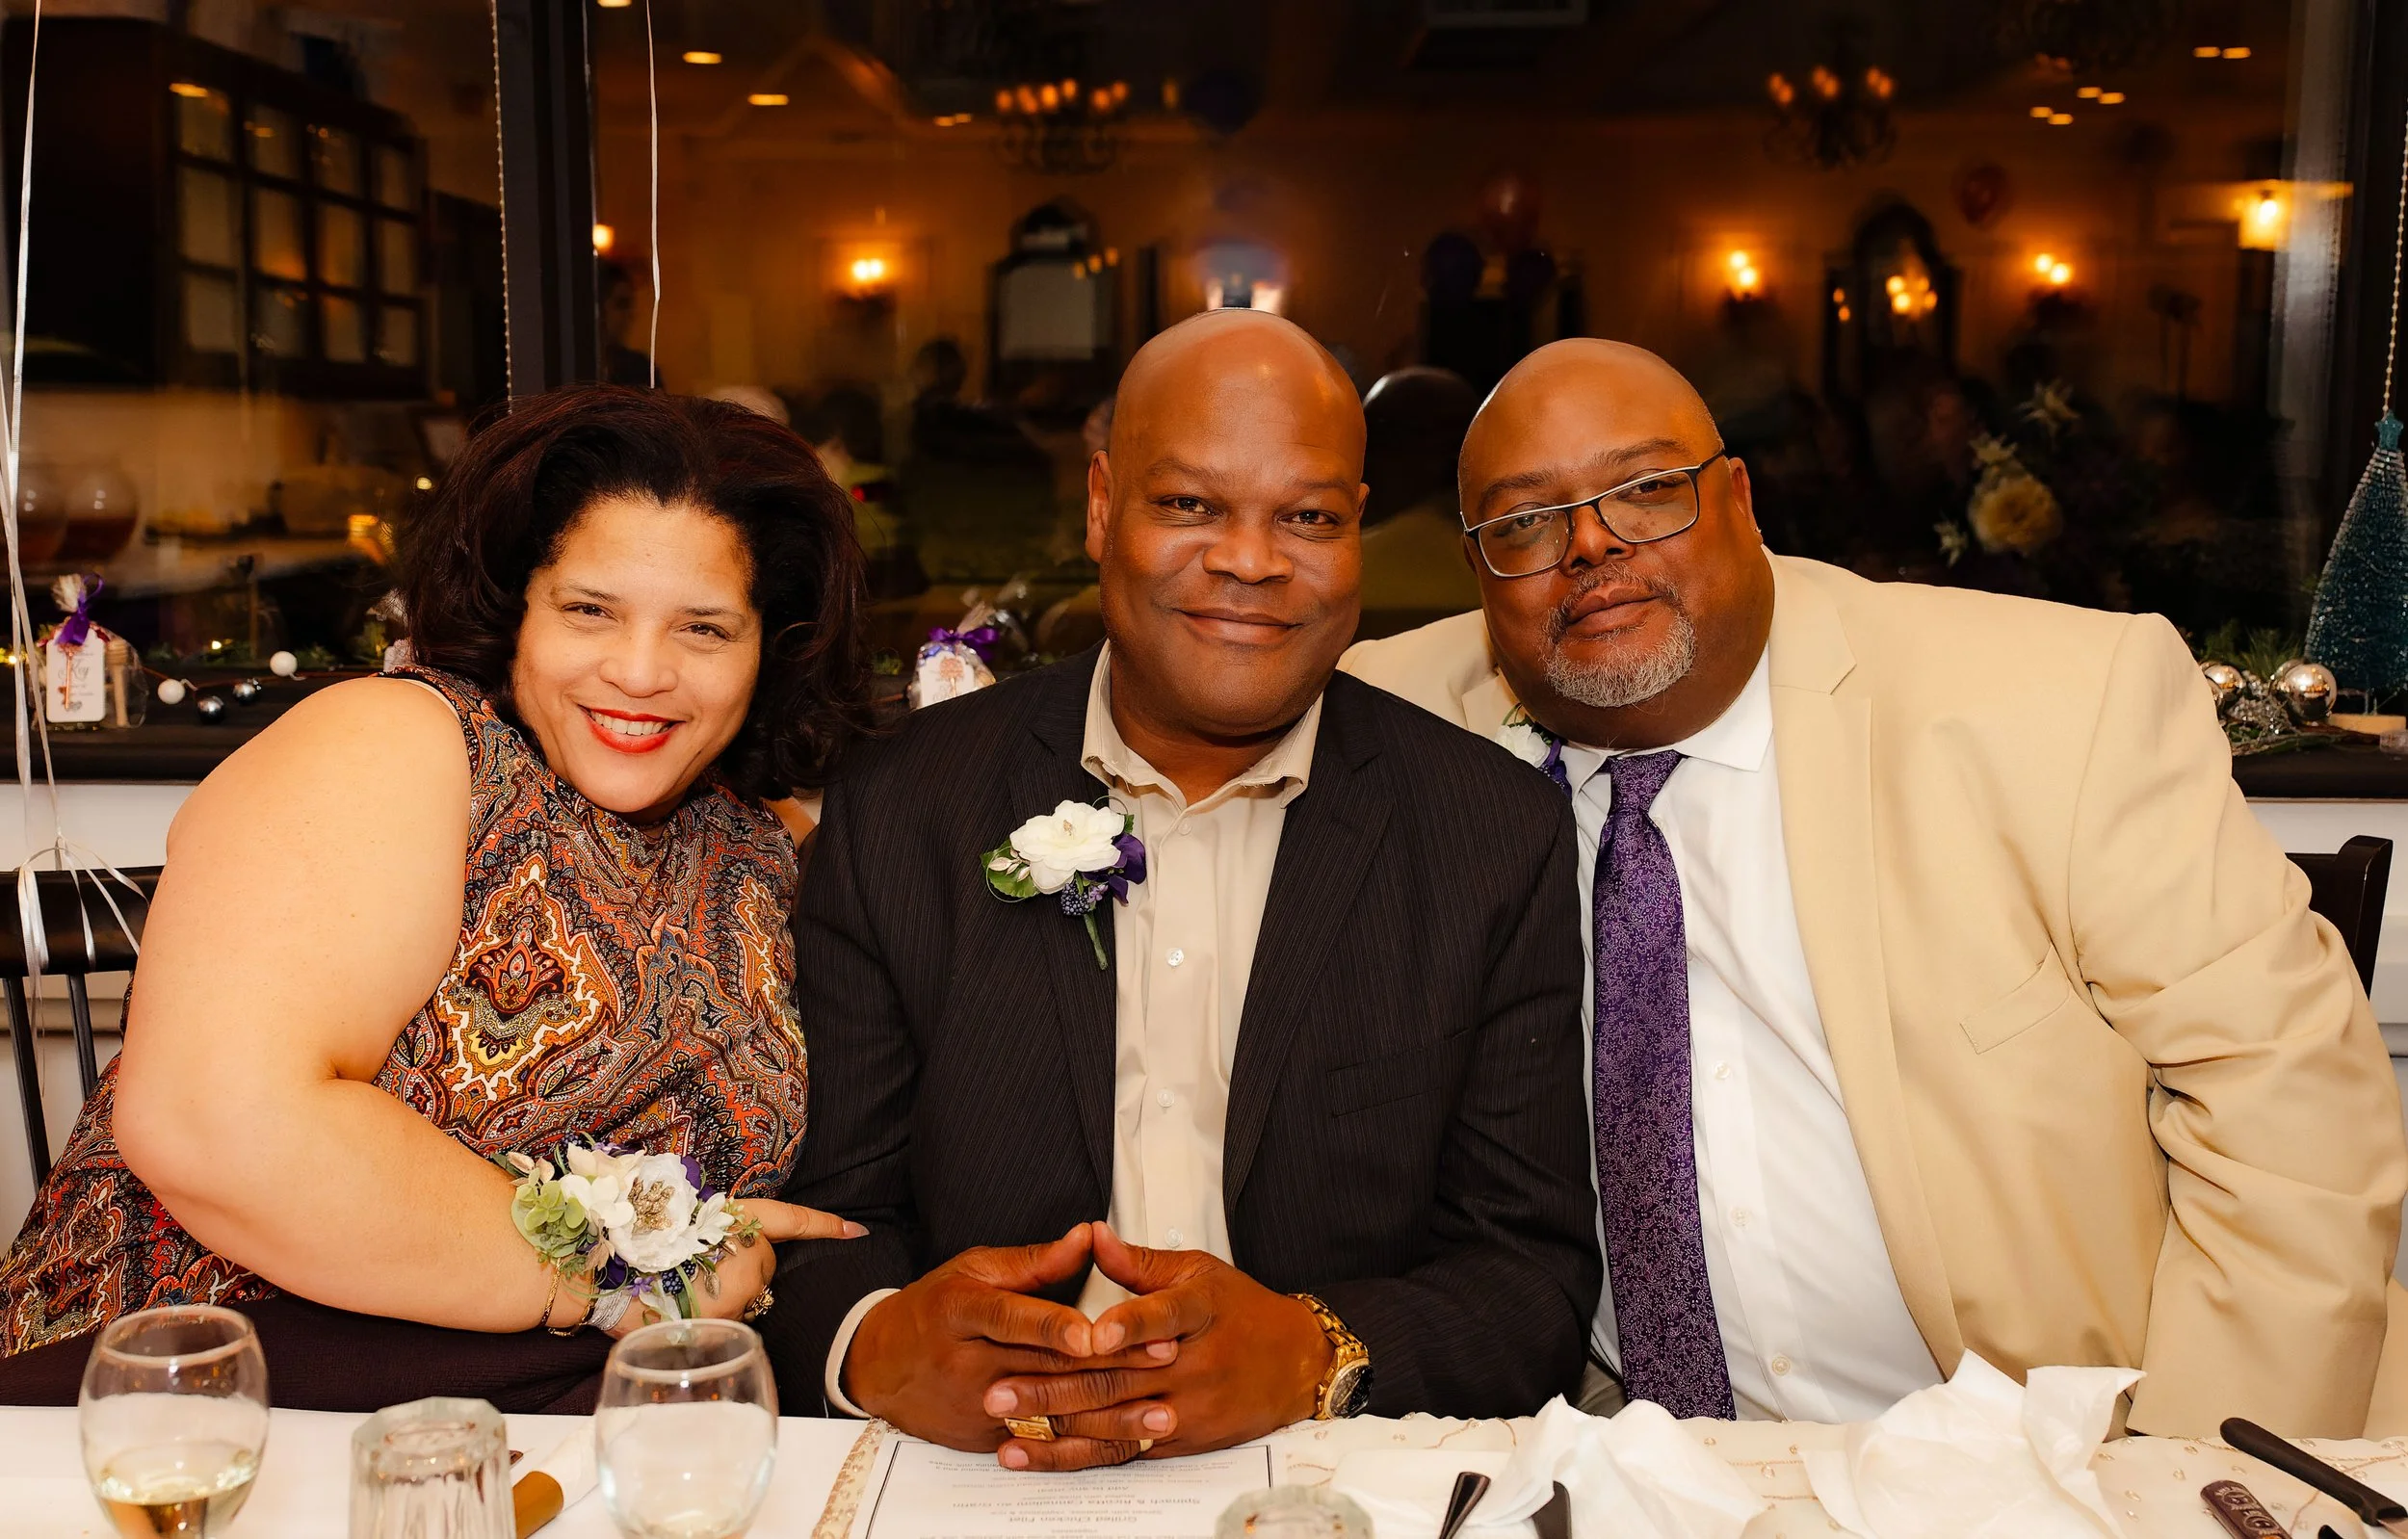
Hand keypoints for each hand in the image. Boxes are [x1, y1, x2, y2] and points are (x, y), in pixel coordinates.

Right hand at [607, 1198, 863, 1337]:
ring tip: (682, 1290)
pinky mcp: (727, 1316)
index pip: (791, 1219)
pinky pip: (732, 1322)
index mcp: (735, 1214)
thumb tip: (738, 1263)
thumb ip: (721, 1234)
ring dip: (725, 1299)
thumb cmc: (637, 1241)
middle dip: (740, 1273)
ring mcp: (740, 1285)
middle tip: (693, 1271)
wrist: (602, 1264)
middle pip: (762, 1270)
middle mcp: (746, 1247)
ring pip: (746, 1299)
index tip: (857, 1232)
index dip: (824, 1226)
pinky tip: (685, 1311)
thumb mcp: (684, 1221)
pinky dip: (715, 1321)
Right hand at [846, 1223, 1181, 1459]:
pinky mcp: (986, 1437)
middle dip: (1109, 1365)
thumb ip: (1034, 1261)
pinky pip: (1043, 1443)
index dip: (1055, 1326)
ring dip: (1111, 1416)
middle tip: (1164, 1355)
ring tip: (1160, 1413)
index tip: (1095, 1333)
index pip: (1013, 1319)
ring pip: (1051, 1414)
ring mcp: (976, 1406)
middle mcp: (967, 1362)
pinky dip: (1088, 1443)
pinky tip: (1128, 1441)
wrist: (879, 1367)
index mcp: (962, 1310)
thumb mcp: (973, 1270)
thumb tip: (1086, 1236)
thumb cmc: (934, 1309)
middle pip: (1044, 1368)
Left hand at [983, 1224, 1331, 1471]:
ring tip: (1006, 1424)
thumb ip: (1139, 1262)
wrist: (1297, 1364)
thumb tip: (1091, 1235)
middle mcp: (1194, 1364)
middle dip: (1054, 1386)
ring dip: (1057, 1425)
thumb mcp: (1199, 1271)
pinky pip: (1125, 1450)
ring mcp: (1188, 1408)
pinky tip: (1040, 1452)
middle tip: (999, 1388)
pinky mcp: (1182, 1439)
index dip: (1128, 1324)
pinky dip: (1078, 1454)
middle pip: (1120, 1377)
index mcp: (1200, 1310)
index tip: (1091, 1330)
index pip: (1163, 1316)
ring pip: (1115, 1421)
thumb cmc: (1242, 1310)